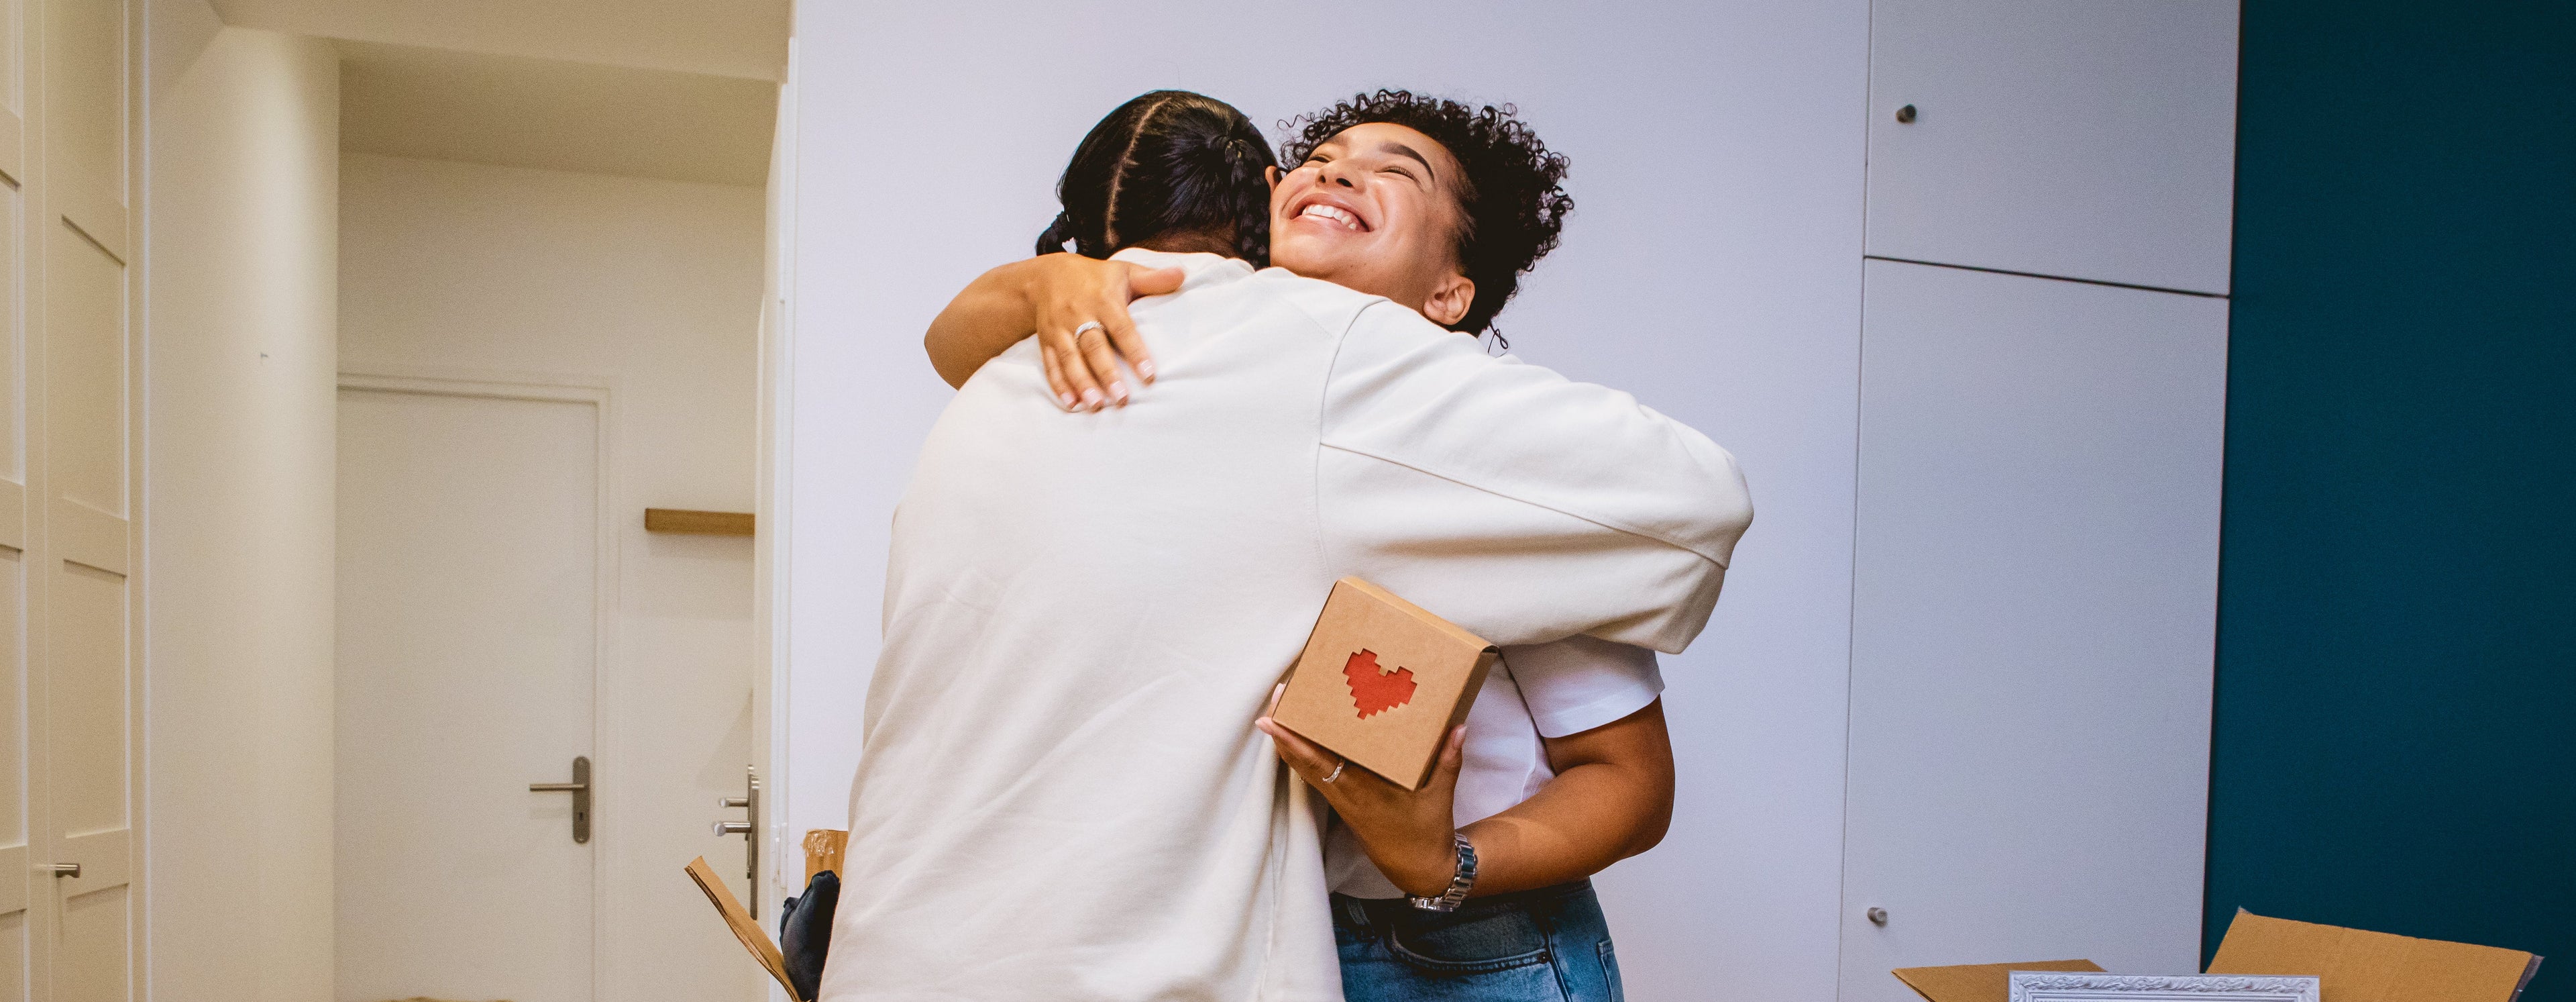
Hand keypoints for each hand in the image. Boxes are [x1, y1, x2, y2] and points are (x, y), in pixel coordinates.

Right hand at [1020, 253, 1182, 410]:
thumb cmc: (1095, 278)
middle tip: (1121, 399)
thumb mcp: (1124, 272)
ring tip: (1096, 405)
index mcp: (1102, 299)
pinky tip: (1071, 403)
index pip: (1121, 327)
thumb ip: (1153, 279)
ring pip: (1070, 358)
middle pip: (1093, 346)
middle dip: (1106, 373)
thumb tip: (1182, 274)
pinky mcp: (1045, 340)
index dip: (1135, 351)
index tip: (1148, 375)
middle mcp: (1078, 314)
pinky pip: (1050, 364)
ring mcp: (1059, 329)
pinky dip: (1059, 385)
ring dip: (1082, 383)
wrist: (1046, 275)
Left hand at [1255, 706, 1469, 898]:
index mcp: (1361, 791)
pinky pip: (1314, 774)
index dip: (1292, 740)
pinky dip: (1302, 754)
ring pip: (1303, 767)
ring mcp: (1340, 799)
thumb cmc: (1426, 832)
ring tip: (1283, 707)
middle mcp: (1343, 794)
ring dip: (1289, 740)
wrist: (1417, 868)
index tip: (1271, 718)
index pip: (1317, 762)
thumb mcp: (1440, 795)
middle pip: (1300, 760)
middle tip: (1278, 696)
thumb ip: (1448, 759)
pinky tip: (1301, 735)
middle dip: (1284, 730)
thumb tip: (1458, 726)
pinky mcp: (1342, 802)